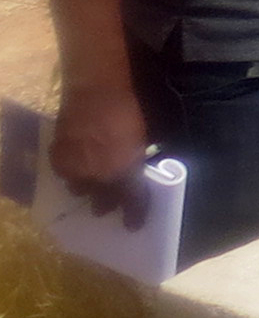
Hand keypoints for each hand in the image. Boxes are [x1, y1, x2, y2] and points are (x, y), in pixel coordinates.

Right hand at [49, 79, 148, 222]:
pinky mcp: (59, 158)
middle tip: (107, 204)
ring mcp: (77, 169)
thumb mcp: (140, 139)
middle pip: (103, 202)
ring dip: (86, 187)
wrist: (97, 93)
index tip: (134, 225)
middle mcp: (101, 176)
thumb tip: (133, 172)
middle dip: (106, 204)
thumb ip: (135, 160)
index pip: (132, 201)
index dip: (134, 214)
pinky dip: (70, 172)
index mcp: (126, 171)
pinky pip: (64, 174)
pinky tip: (75, 165)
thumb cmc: (127, 111)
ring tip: (90, 180)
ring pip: (79, 189)